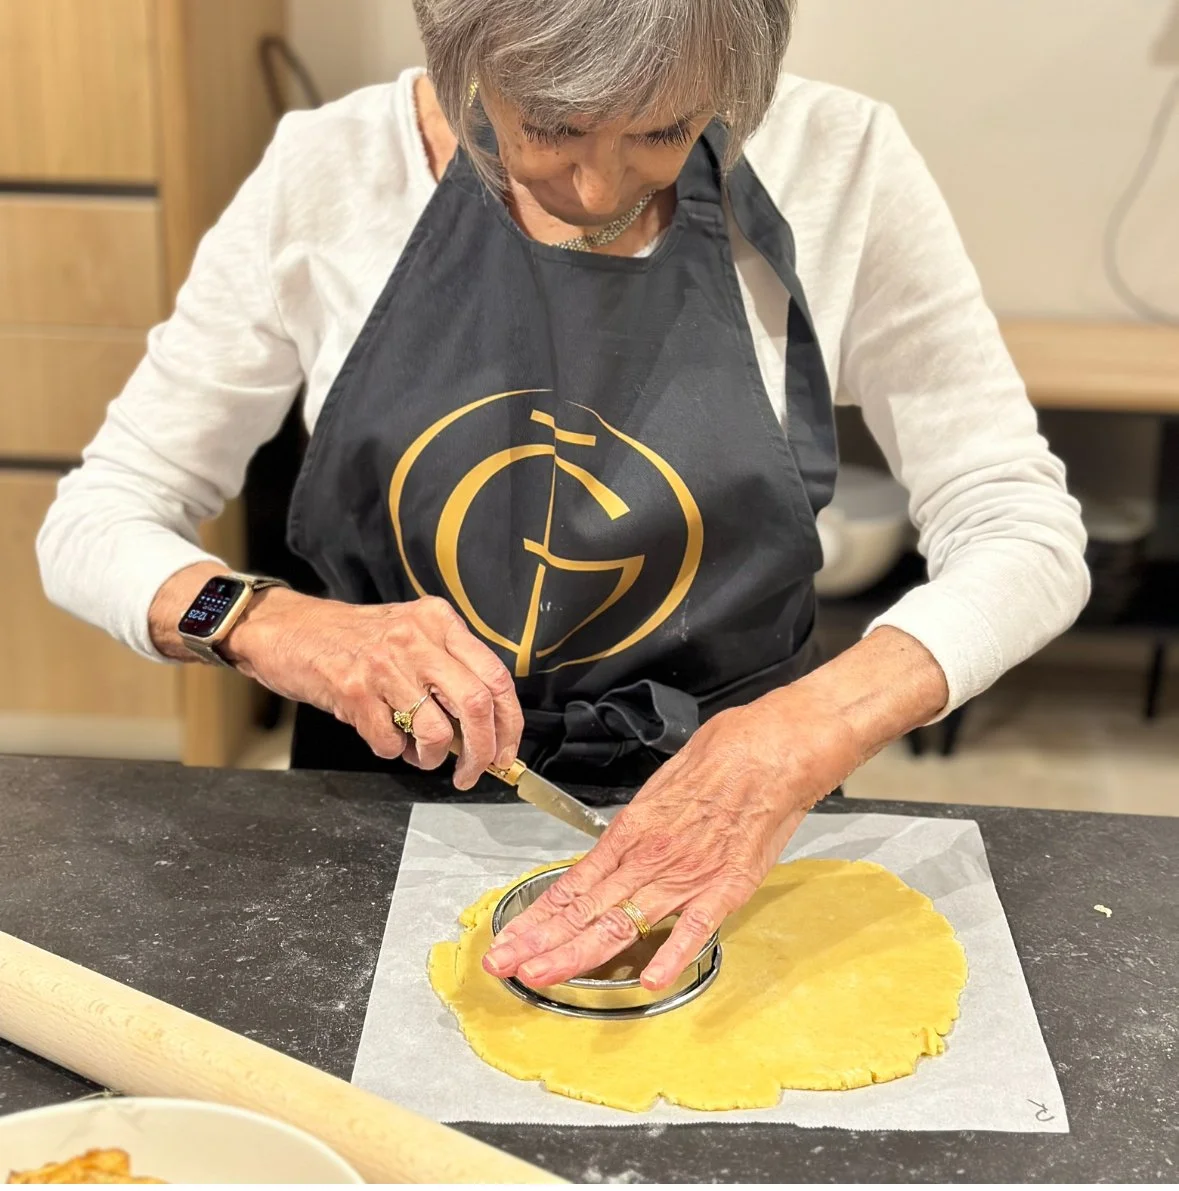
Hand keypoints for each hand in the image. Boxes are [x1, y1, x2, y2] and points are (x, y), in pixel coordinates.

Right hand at [221, 587, 522, 788]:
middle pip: (476, 704)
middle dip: (483, 751)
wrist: (288, 629)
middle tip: (473, 772)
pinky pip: (391, 742)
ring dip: (433, 757)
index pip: (496, 677)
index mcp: (439, 621)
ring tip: (421, 754)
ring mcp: (384, 662)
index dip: (509, 724)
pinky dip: (393, 751)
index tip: (506, 753)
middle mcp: (416, 637)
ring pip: (436, 730)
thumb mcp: (411, 634)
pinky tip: (383, 736)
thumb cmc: (355, 639)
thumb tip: (487, 729)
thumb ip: (449, 669)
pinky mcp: (352, 688)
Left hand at [481, 686, 861, 989]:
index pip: (573, 883)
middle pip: (584, 909)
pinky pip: (694, 927)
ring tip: (540, 975)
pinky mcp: (726, 886)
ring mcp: (686, 875)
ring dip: (576, 953)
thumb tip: (620, 850)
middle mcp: (649, 857)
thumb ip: (640, 827)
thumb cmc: (721, 755)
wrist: (771, 746)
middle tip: (501, 964)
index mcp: (632, 831)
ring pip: (622, 922)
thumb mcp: (662, 785)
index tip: (509, 937)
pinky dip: (671, 954)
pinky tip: (647, 979)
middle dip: (538, 941)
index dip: (537, 915)